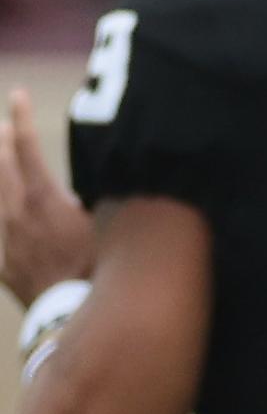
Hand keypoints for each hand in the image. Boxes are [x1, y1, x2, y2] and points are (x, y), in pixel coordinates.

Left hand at [0, 90, 93, 306]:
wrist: (72, 318)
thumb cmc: (98, 270)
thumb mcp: (105, 225)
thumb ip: (94, 199)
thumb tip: (108, 176)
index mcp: (43, 199)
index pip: (25, 147)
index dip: (20, 117)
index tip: (17, 94)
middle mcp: (16, 215)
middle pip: (0, 167)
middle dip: (0, 143)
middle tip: (0, 126)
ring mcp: (5, 241)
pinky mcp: (4, 265)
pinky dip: (3, 217)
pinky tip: (6, 215)